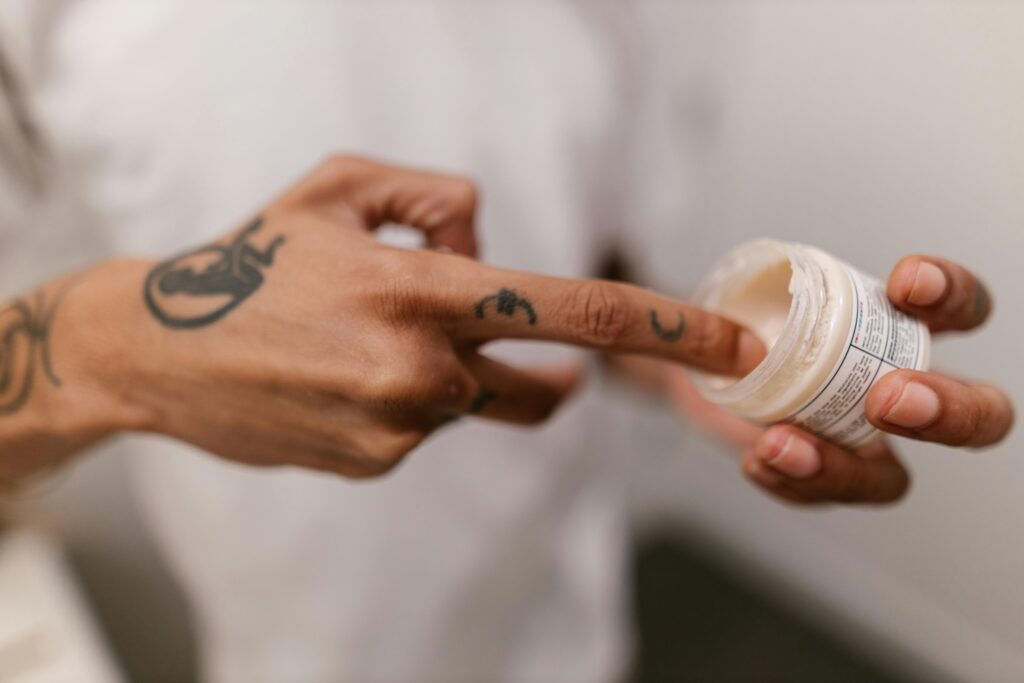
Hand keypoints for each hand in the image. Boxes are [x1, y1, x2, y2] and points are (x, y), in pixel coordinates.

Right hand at [38, 156, 765, 479]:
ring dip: (443, 369)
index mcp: (422, 291)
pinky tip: (336, 381)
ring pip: (471, 395)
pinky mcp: (378, 464)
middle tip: (525, 360)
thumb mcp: (342, 187)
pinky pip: (426, 424)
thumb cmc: (252, 258)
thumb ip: (438, 201)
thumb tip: (486, 251)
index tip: (731, 349)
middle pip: (540, 379)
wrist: (157, 350)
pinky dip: (404, 399)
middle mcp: (420, 368)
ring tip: (355, 347)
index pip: (574, 309)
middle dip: (548, 372)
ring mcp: (399, 428)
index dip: (664, 328)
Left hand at [667, 256, 1012, 504]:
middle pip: (978, 413)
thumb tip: (738, 349)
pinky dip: (793, 482)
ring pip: (891, 477)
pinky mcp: (822, 474)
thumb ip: (714, 324)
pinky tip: (760, 460)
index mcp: (893, 326)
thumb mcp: (720, 307)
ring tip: (781, 443)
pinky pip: (823, 493)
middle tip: (888, 399)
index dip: (951, 295)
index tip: (906, 283)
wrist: (691, 369)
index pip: (959, 308)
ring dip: (843, 469)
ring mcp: (860, 439)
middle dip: (949, 410)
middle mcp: (894, 385)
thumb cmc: (732, 326)